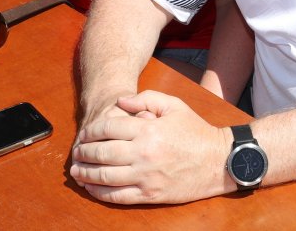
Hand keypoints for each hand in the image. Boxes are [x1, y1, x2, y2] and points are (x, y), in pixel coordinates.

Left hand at [70, 90, 233, 203]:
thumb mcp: (174, 106)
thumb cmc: (196, 131)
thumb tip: (120, 101)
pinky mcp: (150, 195)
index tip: (85, 133)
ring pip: (105, 177)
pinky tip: (91, 187)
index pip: (108, 128)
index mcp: (149, 129)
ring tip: (76, 170)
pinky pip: (117, 197)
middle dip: (84, 152)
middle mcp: (144, 153)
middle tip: (77, 152)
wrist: (219, 161)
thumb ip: (146, 98)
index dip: (91, 130)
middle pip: (102, 153)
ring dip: (86, 173)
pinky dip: (99, 193)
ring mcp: (146, 177)